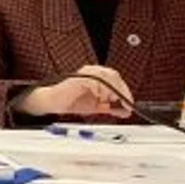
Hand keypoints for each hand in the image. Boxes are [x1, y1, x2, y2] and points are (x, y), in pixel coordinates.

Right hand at [17, 65, 132, 117]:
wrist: (55, 103)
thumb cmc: (73, 101)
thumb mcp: (97, 107)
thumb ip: (111, 108)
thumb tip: (126, 111)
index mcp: (98, 77)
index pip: (116, 79)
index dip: (125, 91)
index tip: (129, 104)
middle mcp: (92, 72)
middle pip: (113, 75)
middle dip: (121, 90)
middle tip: (123, 103)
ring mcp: (85, 74)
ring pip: (105, 75)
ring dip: (110, 89)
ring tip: (107, 100)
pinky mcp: (78, 78)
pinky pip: (93, 79)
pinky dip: (99, 89)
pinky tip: (98, 98)